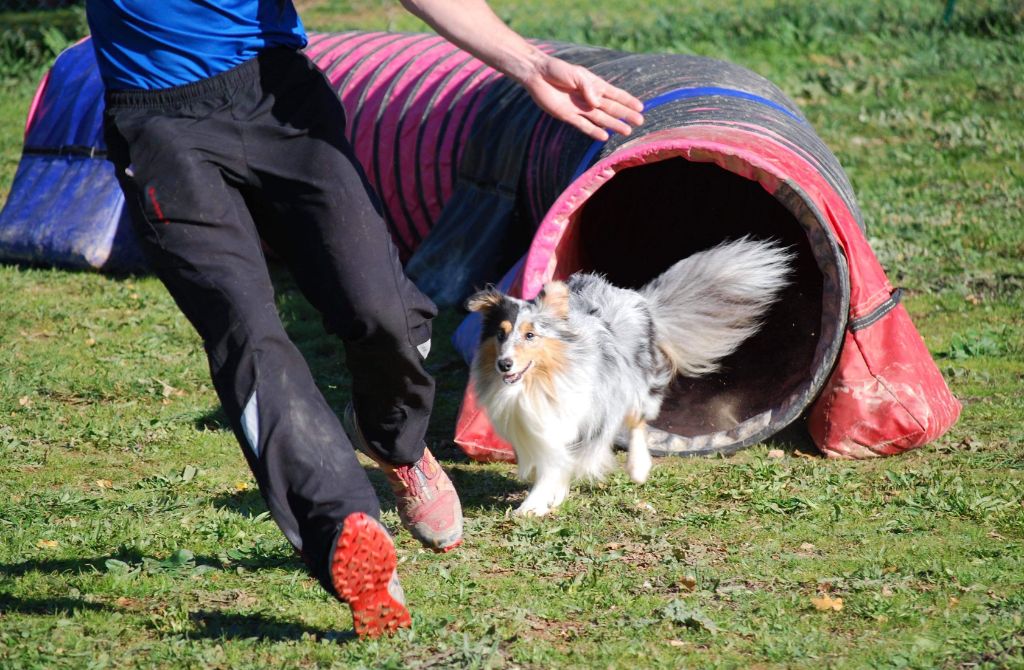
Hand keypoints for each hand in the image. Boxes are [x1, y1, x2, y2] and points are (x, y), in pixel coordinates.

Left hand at [521, 55, 644, 141]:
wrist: (537, 75)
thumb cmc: (557, 70)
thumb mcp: (576, 75)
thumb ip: (588, 88)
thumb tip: (597, 103)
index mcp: (593, 85)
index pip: (615, 94)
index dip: (627, 100)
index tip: (640, 106)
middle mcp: (589, 98)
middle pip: (611, 108)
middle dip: (626, 114)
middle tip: (640, 121)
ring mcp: (579, 108)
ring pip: (601, 118)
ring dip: (614, 124)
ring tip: (627, 131)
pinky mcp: (568, 116)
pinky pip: (584, 125)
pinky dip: (594, 131)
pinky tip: (604, 136)